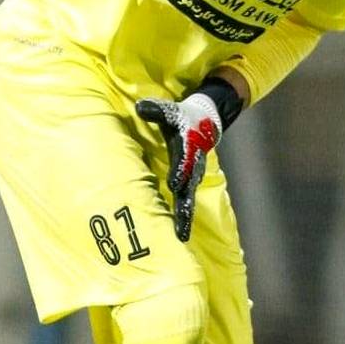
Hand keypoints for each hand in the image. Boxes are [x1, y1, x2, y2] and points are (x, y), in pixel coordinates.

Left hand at [135, 94, 222, 241]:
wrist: (205, 123)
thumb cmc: (183, 118)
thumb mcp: (171, 112)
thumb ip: (156, 111)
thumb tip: (140, 107)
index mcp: (188, 147)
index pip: (184, 160)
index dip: (180, 170)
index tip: (174, 183)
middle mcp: (193, 165)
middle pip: (189, 187)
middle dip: (184, 206)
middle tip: (181, 224)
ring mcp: (193, 176)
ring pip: (188, 199)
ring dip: (185, 217)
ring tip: (181, 236)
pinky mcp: (189, 183)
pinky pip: (186, 202)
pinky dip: (182, 217)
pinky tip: (178, 234)